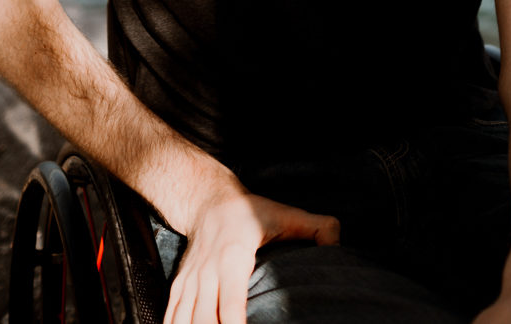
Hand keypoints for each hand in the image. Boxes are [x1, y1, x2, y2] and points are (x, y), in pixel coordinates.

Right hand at [163, 182, 339, 323]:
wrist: (207, 199)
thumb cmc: (249, 211)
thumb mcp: (285, 215)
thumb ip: (317, 228)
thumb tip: (339, 248)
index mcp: (233, 258)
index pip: (232, 303)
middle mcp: (207, 273)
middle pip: (204, 320)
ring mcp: (190, 282)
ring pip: (184, 321)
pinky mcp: (179, 287)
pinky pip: (171, 317)